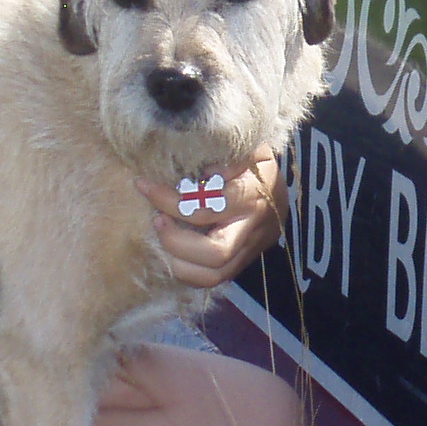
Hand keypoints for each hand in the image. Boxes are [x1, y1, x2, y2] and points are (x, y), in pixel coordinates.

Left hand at [135, 150, 286, 289]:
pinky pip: (212, 280)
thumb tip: (204, 170)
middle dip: (175, 240)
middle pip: (215, 252)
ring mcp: (249, 251)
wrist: (280, 191)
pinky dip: (187, 270)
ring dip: (178, 261)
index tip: (146, 186)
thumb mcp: (247, 146)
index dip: (172, 200)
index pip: (208, 206)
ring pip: (213, 275)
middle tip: (156, 219)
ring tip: (162, 236)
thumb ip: (228, 152)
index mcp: (253, 195)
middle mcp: (252, 228)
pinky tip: (172, 250)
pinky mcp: (241, 263)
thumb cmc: (254, 162)